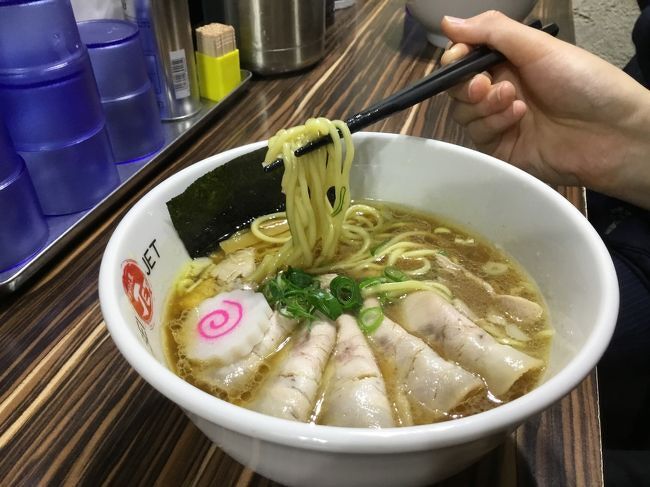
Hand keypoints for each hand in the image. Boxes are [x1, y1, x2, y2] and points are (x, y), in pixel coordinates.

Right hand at [441, 11, 649, 208]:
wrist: (610, 133)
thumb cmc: (583, 82)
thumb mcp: (538, 47)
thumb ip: (492, 32)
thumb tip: (448, 22)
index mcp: (510, 61)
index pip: (466, 58)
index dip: (456, 58)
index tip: (457, 58)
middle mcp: (501, 89)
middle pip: (458, 88)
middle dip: (467, 85)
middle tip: (485, 86)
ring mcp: (499, 120)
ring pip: (463, 113)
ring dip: (484, 106)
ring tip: (516, 103)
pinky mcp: (500, 148)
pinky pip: (477, 135)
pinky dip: (493, 124)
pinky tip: (519, 118)